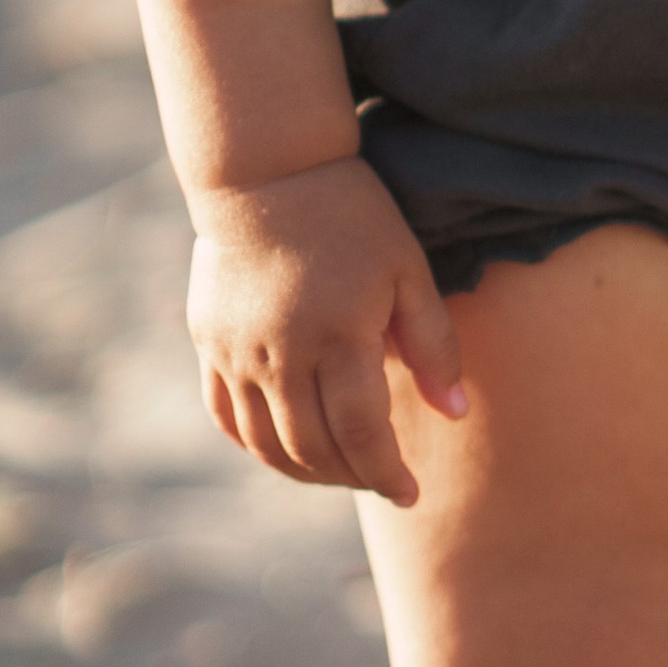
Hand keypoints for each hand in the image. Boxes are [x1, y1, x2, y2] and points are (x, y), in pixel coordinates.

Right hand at [184, 154, 466, 505]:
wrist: (267, 173)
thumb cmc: (352, 217)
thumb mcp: (407, 270)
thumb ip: (434, 344)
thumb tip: (458, 413)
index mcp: (338, 335)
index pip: (362, 434)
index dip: (387, 473)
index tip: (411, 494)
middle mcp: (281, 353)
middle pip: (313, 448)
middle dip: (353, 477)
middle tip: (382, 481)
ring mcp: (236, 352)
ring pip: (266, 444)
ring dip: (306, 471)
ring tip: (341, 471)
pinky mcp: (209, 343)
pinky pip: (227, 417)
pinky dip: (258, 446)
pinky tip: (288, 448)